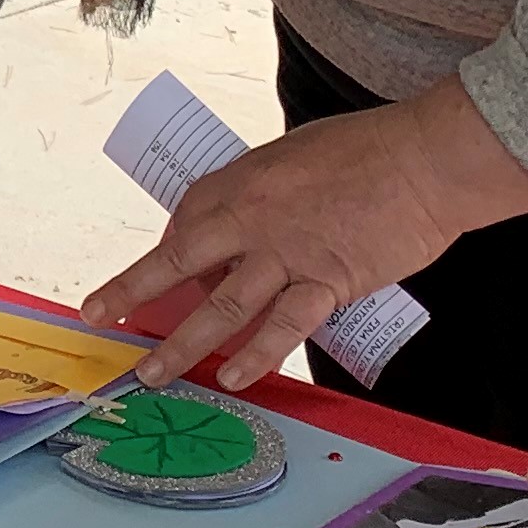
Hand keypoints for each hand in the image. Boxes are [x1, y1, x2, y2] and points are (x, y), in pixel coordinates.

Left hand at [83, 79, 527, 390]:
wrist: (425, 159)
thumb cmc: (368, 149)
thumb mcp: (294, 156)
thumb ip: (265, 194)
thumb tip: (247, 230)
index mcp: (240, 180)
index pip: (185, 223)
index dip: (167, 255)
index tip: (153, 278)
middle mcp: (251, 218)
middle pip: (178, 261)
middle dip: (134, 292)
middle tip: (102, 318)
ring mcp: (286, 253)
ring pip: (221, 306)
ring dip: (184, 345)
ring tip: (154, 374)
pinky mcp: (328, 282)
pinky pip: (285, 326)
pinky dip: (259, 354)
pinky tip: (238, 377)